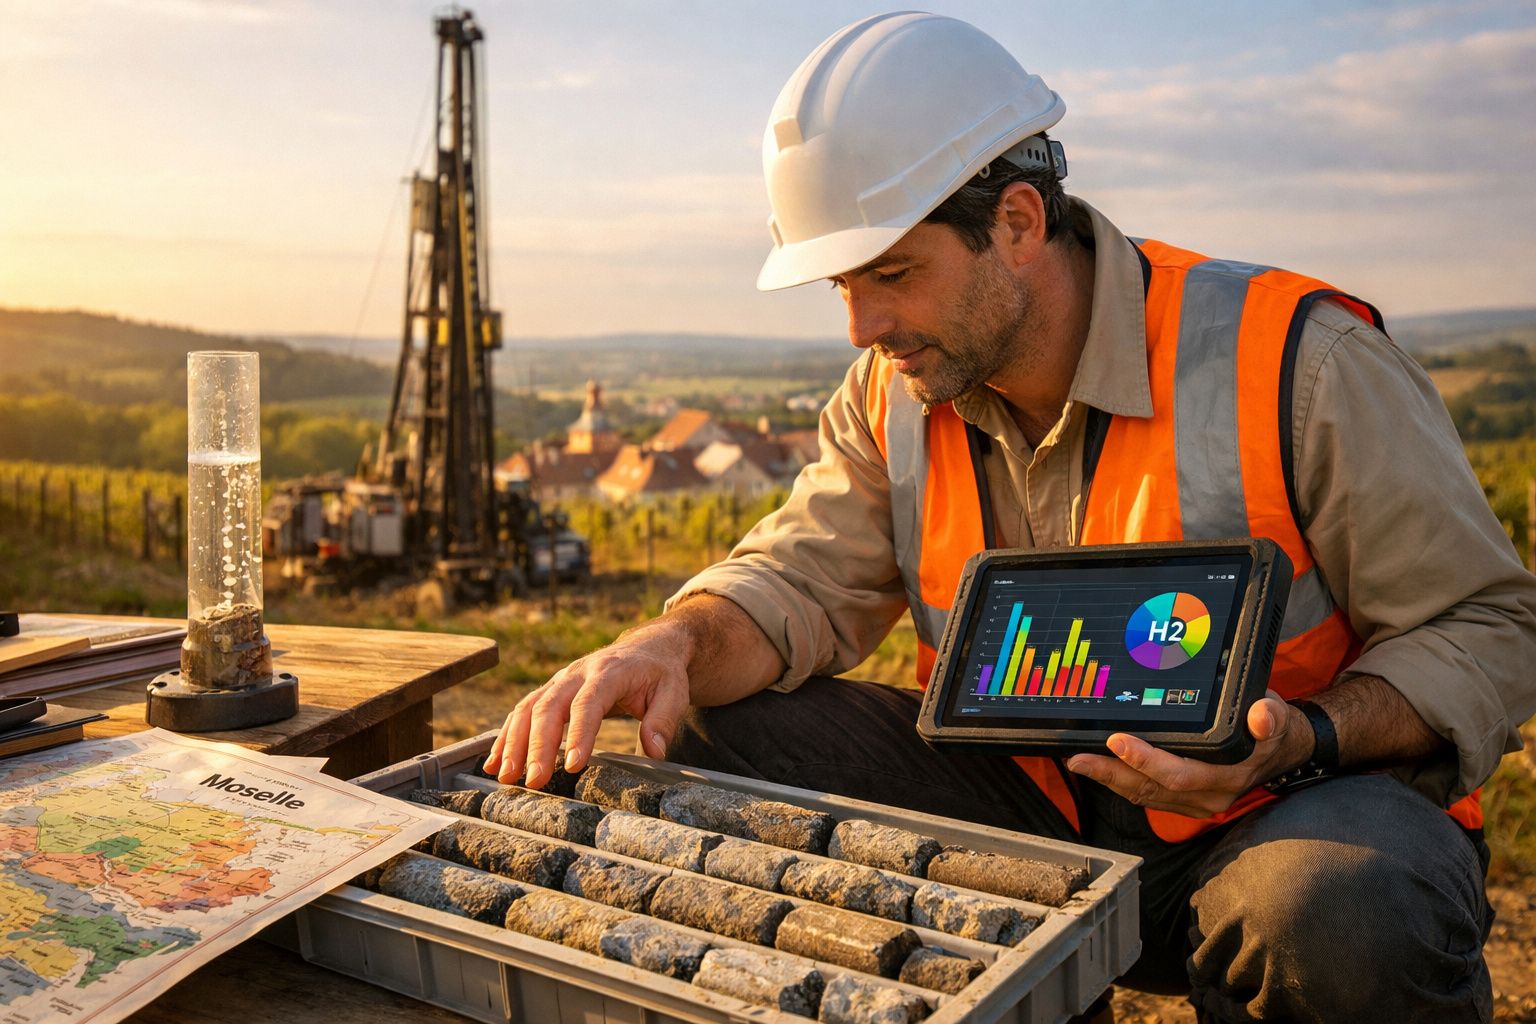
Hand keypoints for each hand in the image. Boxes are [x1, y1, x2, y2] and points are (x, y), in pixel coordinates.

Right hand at [481, 620, 692, 788]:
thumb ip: (664, 720)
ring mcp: (559, 681)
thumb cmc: (660, 673)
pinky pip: (521, 711)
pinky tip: (495, 764)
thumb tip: (653, 750)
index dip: (579, 733)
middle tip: (534, 781)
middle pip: (549, 706)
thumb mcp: (674, 691)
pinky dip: (506, 737)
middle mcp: (576, 673)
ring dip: (514, 743)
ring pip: (527, 708)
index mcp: (609, 672)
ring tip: (506, 777)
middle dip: (538, 745)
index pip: (589, 703)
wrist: (647, 647)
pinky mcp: (549, 691)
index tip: (574, 766)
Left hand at [1064, 690, 1309, 817]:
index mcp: (1228, 774)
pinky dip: (1122, 783)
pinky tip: (1100, 769)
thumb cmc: (1272, 731)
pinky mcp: (1185, 800)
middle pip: (1152, 789)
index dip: (1146, 760)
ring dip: (1110, 780)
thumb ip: (1270, 716)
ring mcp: (1196, 801)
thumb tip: (1260, 715)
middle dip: (1113, 773)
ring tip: (1079, 763)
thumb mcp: (1278, 717)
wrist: (1283, 753)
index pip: (1179, 773)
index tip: (1118, 740)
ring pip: (1146, 795)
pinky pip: (1148, 795)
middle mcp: (1210, 795)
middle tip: (1080, 758)